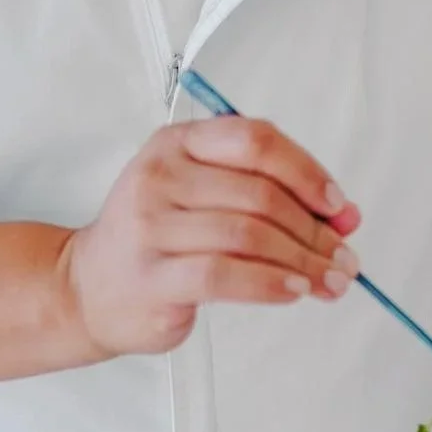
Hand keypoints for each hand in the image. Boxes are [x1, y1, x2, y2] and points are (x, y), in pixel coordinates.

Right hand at [62, 117, 360, 357]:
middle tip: (343, 255)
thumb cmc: (155, 239)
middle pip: (260, 194)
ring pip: (249, 235)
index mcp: (177, 144)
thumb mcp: (204, 197)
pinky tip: (293, 291)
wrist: (88, 288)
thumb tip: (343, 216)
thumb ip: (270, 196)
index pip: (255, 140)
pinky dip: (271, 283)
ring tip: (328, 279)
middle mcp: (161, 177)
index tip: (336, 204)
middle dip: (315, 229)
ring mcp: (151, 226)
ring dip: (303, 261)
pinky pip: (226, 275)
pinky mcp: (153, 275)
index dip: (306, 171)